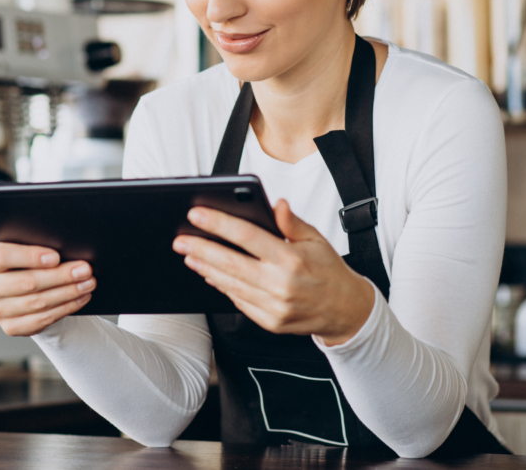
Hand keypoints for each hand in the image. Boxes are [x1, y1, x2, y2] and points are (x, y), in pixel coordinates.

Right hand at [0, 216, 94, 335]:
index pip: (1, 256)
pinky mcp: (11, 328)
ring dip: (68, 292)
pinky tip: (80, 297)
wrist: (27, 290)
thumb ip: (12, 229)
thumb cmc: (26, 259)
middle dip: (60, 275)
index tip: (55, 256)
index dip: (29, 256)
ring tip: (88, 282)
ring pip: (38, 302)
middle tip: (85, 269)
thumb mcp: (19, 241)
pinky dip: (65, 307)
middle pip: (26, 282)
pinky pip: (42, 319)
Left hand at [172, 199, 374, 344]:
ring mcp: (274, 307)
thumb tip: (275, 203)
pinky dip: (222, 287)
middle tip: (180, 239)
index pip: (248, 237)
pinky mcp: (270, 322)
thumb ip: (292, 222)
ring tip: (189, 255)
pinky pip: (239, 302)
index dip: (220, 223)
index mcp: (291, 260)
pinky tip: (210, 275)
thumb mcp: (316, 240)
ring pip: (231, 285)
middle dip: (201, 249)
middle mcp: (281, 285)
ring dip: (206, 269)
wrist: (345, 311)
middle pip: (231, 263)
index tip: (197, 214)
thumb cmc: (329, 271)